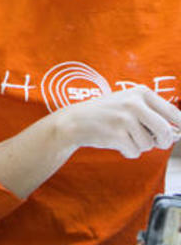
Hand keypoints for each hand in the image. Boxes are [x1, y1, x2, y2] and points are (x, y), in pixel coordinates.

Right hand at [60, 85, 180, 157]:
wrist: (75, 120)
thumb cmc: (105, 113)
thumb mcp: (129, 105)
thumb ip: (153, 115)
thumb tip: (178, 134)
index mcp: (140, 92)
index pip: (173, 113)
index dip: (178, 127)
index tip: (177, 133)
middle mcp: (134, 103)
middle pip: (165, 132)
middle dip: (161, 141)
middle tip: (153, 141)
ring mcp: (124, 118)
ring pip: (149, 144)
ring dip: (139, 146)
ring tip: (123, 135)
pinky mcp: (116, 134)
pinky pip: (135, 152)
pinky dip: (128, 152)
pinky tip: (116, 142)